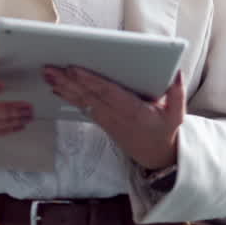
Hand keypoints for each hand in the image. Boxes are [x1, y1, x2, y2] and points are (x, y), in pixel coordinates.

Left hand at [44, 67, 183, 170]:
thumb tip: (176, 73)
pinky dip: (69, 98)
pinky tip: (57, 89)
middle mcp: (116, 116)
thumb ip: (177, 94)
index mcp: (133, 111)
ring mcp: (107, 120)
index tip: (74, 69)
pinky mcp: (102, 122)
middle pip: (89, 96)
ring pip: (82, 101)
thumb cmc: (164, 130)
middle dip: (68, 81)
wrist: (156, 156)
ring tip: (48, 75)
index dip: (90, 81)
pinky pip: (83, 108)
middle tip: (50, 69)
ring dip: (64, 88)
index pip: (108, 93)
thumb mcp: (177, 115)